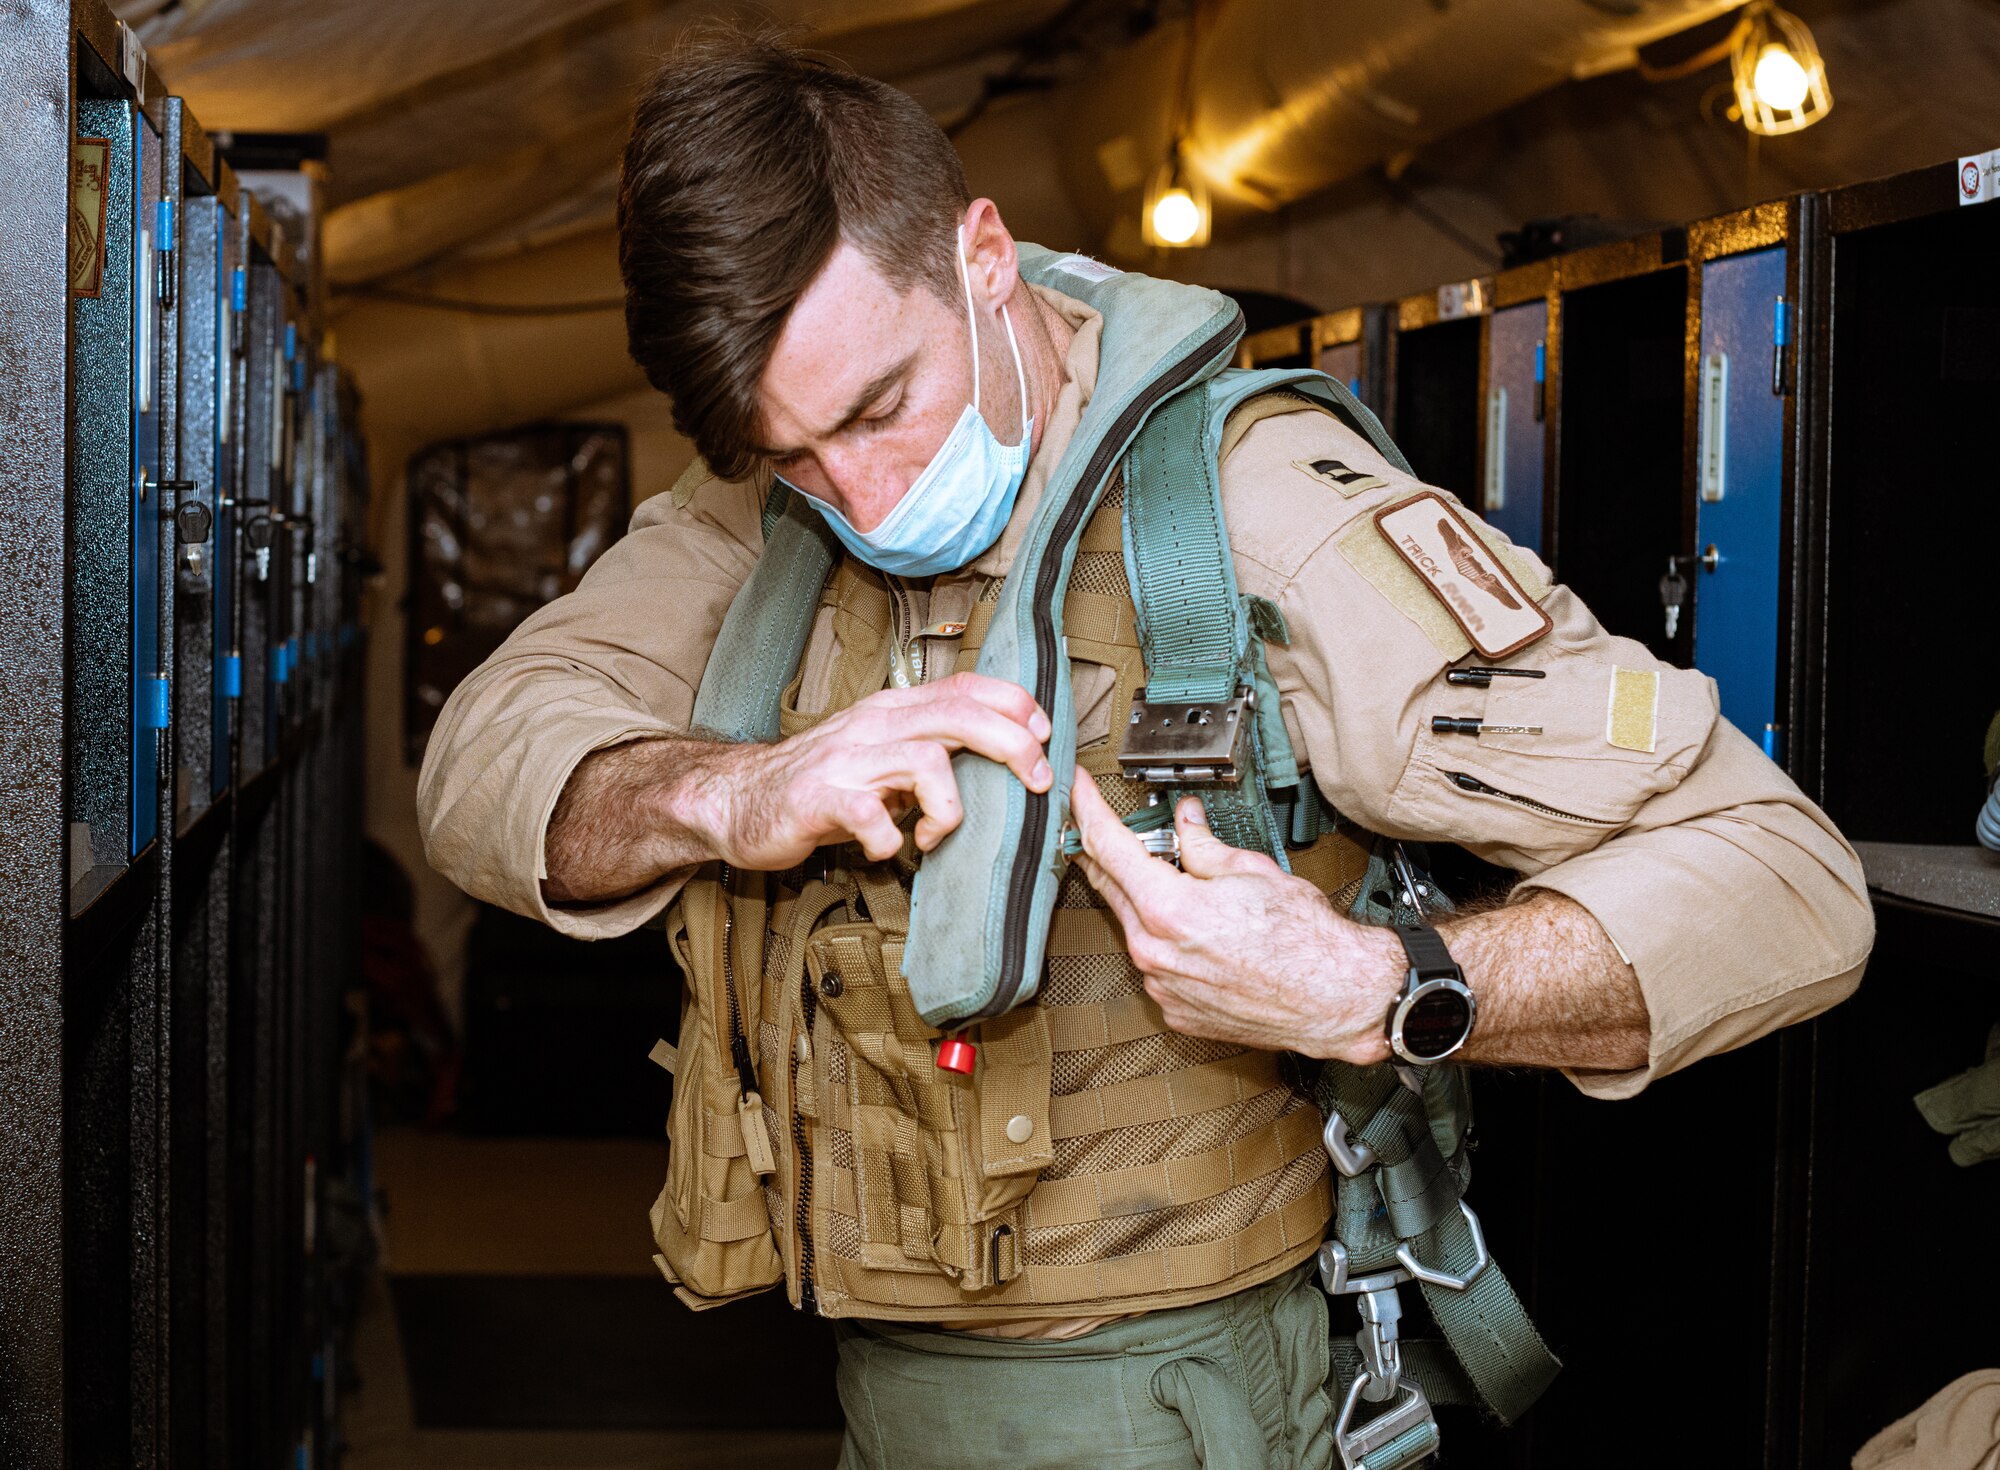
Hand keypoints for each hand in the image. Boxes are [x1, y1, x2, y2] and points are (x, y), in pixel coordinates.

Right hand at [683, 672, 1052, 869]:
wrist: (737, 800)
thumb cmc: (819, 782)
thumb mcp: (881, 754)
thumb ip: (930, 751)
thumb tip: (997, 761)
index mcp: (892, 712)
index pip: (964, 687)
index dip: (1014, 704)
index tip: (1044, 734)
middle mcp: (873, 727)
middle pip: (959, 716)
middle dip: (1012, 745)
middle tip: (1035, 782)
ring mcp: (846, 762)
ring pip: (925, 761)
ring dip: (950, 807)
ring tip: (937, 836)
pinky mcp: (818, 801)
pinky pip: (869, 817)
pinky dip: (891, 840)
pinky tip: (891, 851)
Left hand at [1069, 772, 1403, 1062]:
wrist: (1338, 1000)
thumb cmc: (1307, 941)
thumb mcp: (1252, 870)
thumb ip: (1204, 845)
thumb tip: (1185, 823)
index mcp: (1168, 908)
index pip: (1108, 847)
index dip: (1088, 810)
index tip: (1077, 791)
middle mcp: (1155, 951)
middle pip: (1110, 887)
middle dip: (1108, 854)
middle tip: (1110, 829)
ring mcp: (1162, 985)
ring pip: (1133, 928)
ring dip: (1143, 901)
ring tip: (1179, 884)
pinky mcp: (1175, 1009)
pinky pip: (1155, 964)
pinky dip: (1165, 942)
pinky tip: (1198, 933)